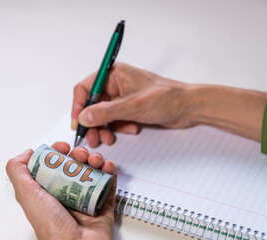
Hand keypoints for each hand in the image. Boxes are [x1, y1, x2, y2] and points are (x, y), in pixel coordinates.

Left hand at [6, 142, 116, 239]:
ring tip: (97, 161)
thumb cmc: (52, 227)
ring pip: (93, 172)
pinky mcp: (102, 205)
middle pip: (76, 166)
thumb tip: (25, 153)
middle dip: (80, 154)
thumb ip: (18, 172)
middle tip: (82, 155)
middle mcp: (66, 194)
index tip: (64, 148)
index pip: (54, 165)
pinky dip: (110, 173)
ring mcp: (85, 199)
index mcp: (48, 191)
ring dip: (97, 161)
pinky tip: (108, 168)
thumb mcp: (27, 195)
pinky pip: (108, 185)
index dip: (60, 152)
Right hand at [71, 62, 194, 146]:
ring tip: (109, 140)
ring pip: (103, 115)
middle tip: (93, 139)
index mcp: (114, 74)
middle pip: (92, 104)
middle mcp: (116, 85)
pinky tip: (131, 130)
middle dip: (92, 123)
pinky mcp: (130, 109)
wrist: (188, 107)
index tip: (77, 123)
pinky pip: (115, 120)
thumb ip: (106, 112)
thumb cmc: (166, 98)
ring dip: (104, 128)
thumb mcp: (133, 106)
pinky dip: (119, 128)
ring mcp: (123, 98)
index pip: (85, 87)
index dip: (78, 105)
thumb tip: (82, 117)